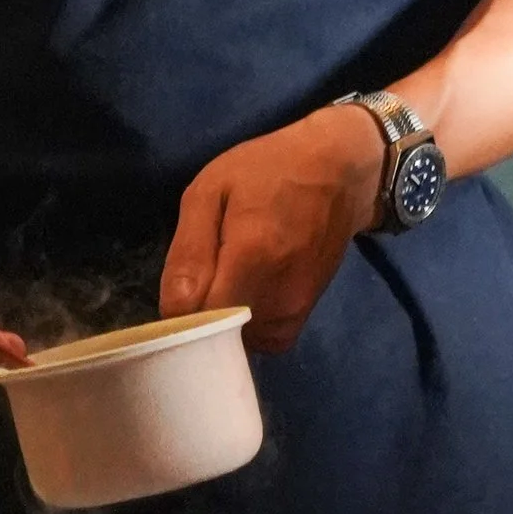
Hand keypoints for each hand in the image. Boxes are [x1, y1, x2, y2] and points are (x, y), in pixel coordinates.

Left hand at [158, 106, 386, 352]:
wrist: (337, 174)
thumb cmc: (267, 172)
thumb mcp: (211, 191)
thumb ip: (190, 251)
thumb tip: (175, 309)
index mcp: (252, 258)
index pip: (197, 320)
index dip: (177, 309)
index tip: (178, 285)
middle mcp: (278, 296)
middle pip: (215, 336)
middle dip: (198, 314)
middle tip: (200, 272)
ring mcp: (295, 311)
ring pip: (237, 341)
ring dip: (221, 320)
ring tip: (225, 275)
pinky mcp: (304, 316)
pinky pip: (261, 340)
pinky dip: (246, 325)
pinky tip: (245, 290)